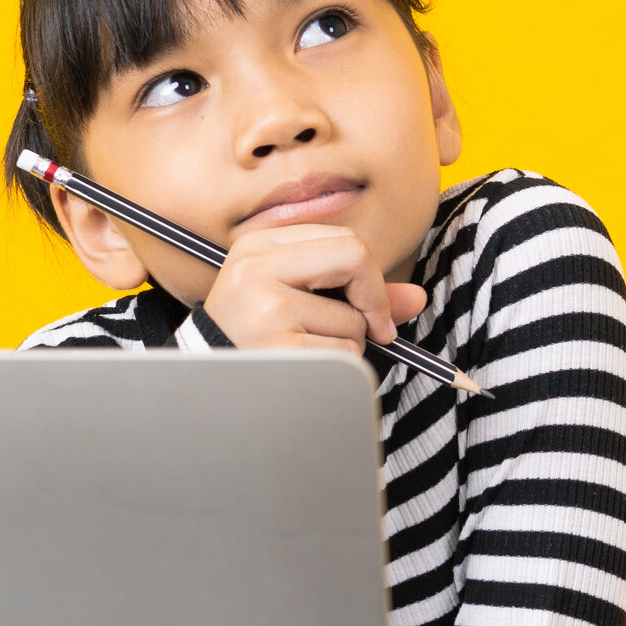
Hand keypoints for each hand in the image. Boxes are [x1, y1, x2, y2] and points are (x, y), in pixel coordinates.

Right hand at [199, 224, 427, 354]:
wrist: (209, 386)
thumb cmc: (258, 338)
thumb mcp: (299, 299)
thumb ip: (356, 291)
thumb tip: (416, 298)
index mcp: (259, 245)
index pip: (344, 239)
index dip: (370, 276)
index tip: (371, 308)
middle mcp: (256, 267)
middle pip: (354, 255)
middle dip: (374, 298)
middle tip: (374, 329)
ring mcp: (266, 307)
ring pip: (353, 317)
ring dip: (348, 342)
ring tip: (308, 351)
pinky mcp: (279, 346)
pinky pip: (344, 351)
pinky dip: (338, 366)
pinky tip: (305, 368)